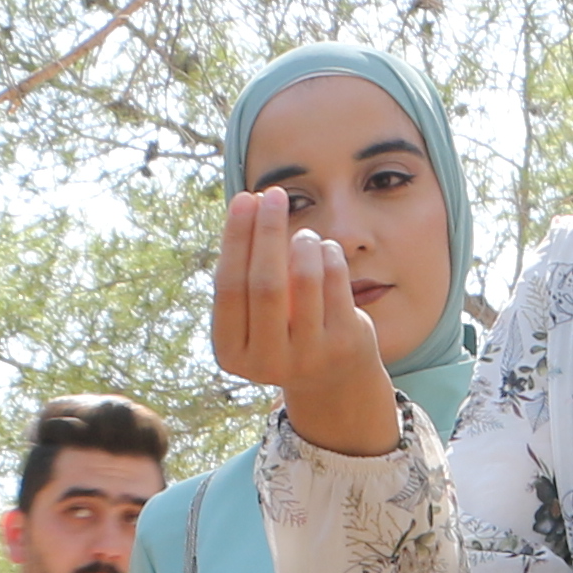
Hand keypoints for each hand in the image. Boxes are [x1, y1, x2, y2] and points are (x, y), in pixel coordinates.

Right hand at [209, 187, 399, 456]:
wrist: (332, 378)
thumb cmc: (283, 329)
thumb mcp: (254, 312)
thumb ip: (247, 271)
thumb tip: (248, 204)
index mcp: (231, 352)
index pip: (228, 287)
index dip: (236, 238)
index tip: (244, 198)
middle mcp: (267, 361)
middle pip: (265, 283)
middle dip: (267, 230)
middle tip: (274, 194)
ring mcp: (309, 356)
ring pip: (304, 278)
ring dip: (303, 242)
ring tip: (304, 234)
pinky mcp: (344, 343)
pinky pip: (336, 282)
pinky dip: (329, 254)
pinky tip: (326, 249)